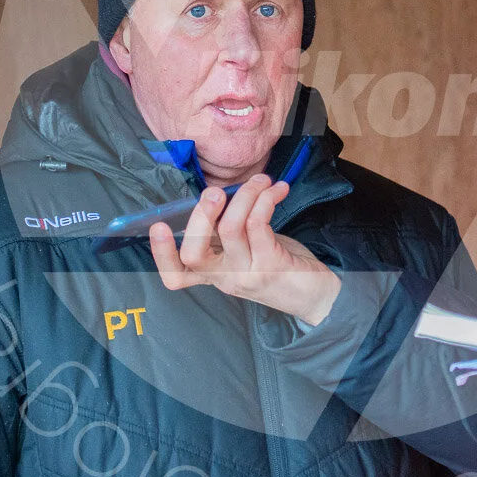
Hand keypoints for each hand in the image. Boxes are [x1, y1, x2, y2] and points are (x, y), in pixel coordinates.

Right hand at [147, 173, 340, 325]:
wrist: (318, 295)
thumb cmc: (279, 264)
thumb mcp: (246, 251)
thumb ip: (226, 231)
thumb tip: (218, 195)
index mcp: (213, 274)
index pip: (176, 276)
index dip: (161, 254)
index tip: (157, 226)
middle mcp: (225, 278)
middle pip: (194, 254)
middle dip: (199, 216)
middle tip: (213, 192)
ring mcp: (247, 274)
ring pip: (231, 228)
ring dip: (245, 194)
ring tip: (261, 180)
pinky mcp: (271, 266)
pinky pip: (258, 225)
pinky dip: (265, 200)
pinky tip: (276, 191)